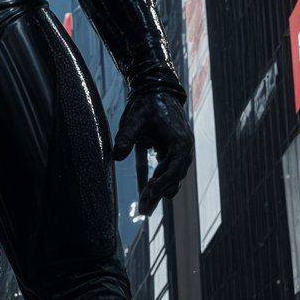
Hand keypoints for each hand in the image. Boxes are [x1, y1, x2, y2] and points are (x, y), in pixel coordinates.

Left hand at [112, 90, 193, 216]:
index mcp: (180, 141)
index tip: (150, 194)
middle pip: (174, 177)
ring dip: (157, 191)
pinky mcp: (167, 150)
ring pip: (170, 177)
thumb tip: (116, 156)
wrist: (156, 89)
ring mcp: (176, 150)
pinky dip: (153, 180)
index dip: (163, 183)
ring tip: (144, 209)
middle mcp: (183, 148)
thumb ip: (126, 137)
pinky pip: (161, 170)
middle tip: (144, 209)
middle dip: (159, 193)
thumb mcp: (135, 119)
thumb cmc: (148, 103)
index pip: (175, 168)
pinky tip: (144, 194)